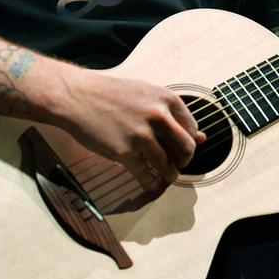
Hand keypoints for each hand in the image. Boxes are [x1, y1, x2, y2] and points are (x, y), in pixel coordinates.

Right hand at [55, 67, 206, 191]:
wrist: (77, 96)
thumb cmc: (111, 95)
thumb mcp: (147, 95)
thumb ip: (172, 115)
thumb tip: (202, 138)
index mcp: (167, 99)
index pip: (192, 129)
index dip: (189, 142)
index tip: (180, 149)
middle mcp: (158, 116)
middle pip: (186, 149)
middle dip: (184, 162)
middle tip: (176, 165)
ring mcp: (141, 135)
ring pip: (169, 166)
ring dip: (169, 176)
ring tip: (164, 176)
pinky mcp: (124, 152)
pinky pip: (147, 176)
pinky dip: (150, 184)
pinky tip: (148, 181)